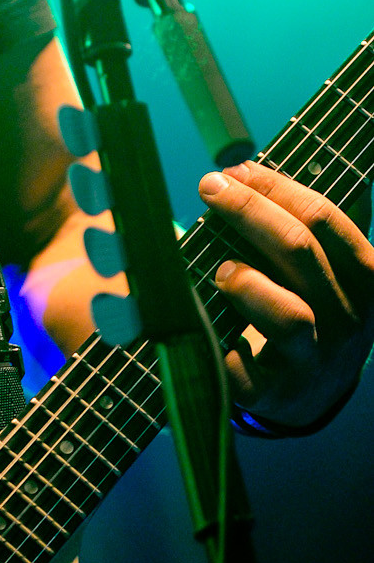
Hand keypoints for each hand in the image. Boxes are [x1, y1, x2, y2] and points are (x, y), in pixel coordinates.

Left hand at [198, 160, 373, 426]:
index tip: (235, 169)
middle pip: (301, 252)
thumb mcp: (329, 270)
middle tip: (210, 188)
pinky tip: (204, 320)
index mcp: (365, 279)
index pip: (325, 219)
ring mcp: (314, 361)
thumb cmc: (309, 308)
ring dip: (247, 282)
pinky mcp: (274, 394)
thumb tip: (248, 168)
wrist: (311, 393)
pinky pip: (247, 369)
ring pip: (290, 316)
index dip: (276, 188)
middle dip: (249, 211)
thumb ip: (309, 225)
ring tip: (221, 270)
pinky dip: (222, 342)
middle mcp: (348, 320)